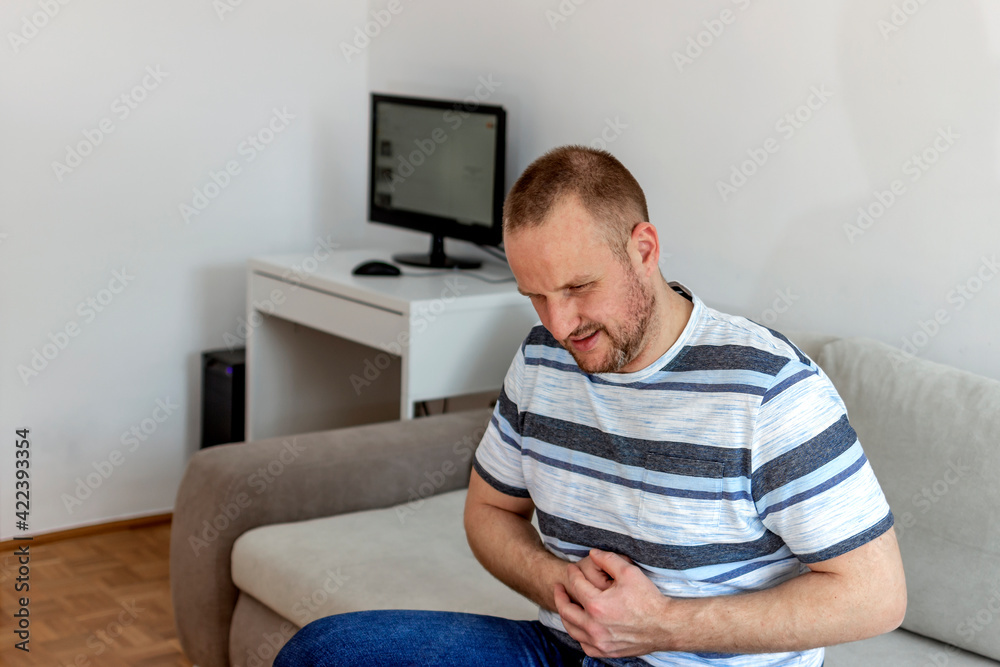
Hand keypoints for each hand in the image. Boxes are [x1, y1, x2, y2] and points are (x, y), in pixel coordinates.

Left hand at [553, 549, 671, 657]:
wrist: (665, 625)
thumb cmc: (649, 599)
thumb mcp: (629, 571)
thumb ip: (607, 559)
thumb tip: (592, 553)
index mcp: (597, 606)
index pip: (576, 586)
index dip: (572, 574)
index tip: (571, 569)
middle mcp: (594, 627)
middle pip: (566, 610)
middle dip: (560, 596)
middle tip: (559, 587)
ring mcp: (600, 642)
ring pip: (572, 630)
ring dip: (566, 616)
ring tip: (566, 605)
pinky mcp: (607, 651)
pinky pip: (584, 645)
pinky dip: (579, 634)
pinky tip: (580, 626)